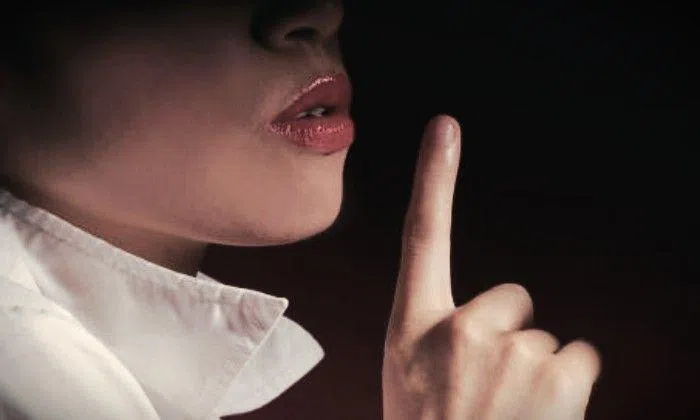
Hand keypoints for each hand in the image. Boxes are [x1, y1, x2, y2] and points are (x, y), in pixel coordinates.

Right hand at [382, 115, 601, 419]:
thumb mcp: (412, 378)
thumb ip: (441, 336)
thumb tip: (492, 322)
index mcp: (414, 326)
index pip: (422, 235)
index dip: (433, 177)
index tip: (445, 128)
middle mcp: (459, 327)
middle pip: (512, 302)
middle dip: (509, 338)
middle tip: (487, 392)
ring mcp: (509, 348)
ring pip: (547, 339)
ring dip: (537, 372)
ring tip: (509, 415)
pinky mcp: (558, 370)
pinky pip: (580, 356)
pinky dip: (571, 386)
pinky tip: (540, 417)